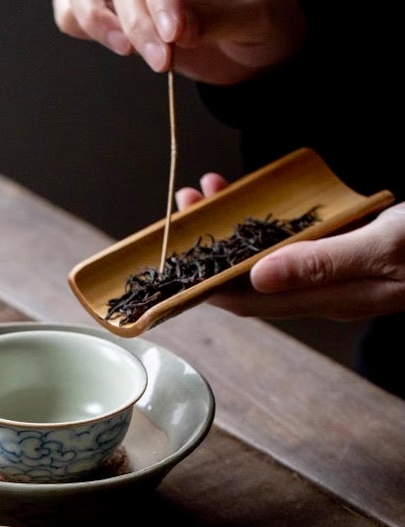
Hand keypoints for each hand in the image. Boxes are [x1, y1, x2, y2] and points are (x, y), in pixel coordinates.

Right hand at [52, 0, 305, 83]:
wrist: (253, 46)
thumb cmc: (262, 24)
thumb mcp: (257, 22)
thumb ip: (217, 20)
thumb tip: (178, 27)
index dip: (157, 0)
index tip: (174, 31)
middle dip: (135, 21)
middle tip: (163, 59)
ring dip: (98, 22)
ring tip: (130, 51)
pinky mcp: (112, 9)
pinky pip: (71, 11)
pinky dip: (82, 25)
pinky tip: (119, 44)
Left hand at [174, 174, 404, 320]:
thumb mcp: (383, 247)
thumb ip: (322, 264)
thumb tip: (258, 278)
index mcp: (327, 297)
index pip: (249, 302)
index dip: (207, 288)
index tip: (175, 268)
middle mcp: (322, 289)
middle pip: (248, 277)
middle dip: (212, 248)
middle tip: (188, 209)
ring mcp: (333, 270)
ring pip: (267, 255)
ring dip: (236, 226)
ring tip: (211, 192)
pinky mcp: (344, 248)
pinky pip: (293, 239)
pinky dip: (269, 217)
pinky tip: (260, 195)